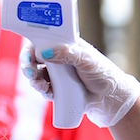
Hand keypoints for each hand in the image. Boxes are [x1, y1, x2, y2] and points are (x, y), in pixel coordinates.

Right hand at [19, 38, 139, 126]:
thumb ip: (66, 53)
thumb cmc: (102, 74)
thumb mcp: (86, 60)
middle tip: (30, 73)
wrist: (110, 99)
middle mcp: (59, 58)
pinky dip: (42, 91)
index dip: (31, 47)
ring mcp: (57, 74)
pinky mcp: (57, 89)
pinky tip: (48, 93)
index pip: (43, 41)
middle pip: (35, 58)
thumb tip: (44, 51)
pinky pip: (43, 89)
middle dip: (29, 66)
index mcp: (66, 45)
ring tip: (41, 86)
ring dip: (34, 80)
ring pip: (37, 75)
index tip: (28, 56)